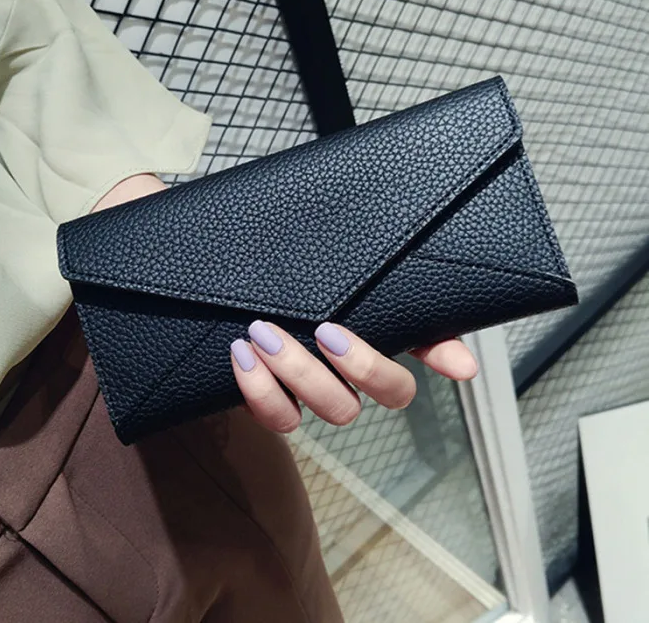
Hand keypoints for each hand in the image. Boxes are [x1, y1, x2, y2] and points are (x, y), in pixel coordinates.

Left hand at [230, 321, 477, 432]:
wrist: (264, 298)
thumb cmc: (328, 294)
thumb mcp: (374, 299)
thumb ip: (418, 324)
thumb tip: (466, 367)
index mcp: (366, 365)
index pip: (392, 390)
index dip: (379, 374)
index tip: (342, 341)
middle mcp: (338, 388)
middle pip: (345, 409)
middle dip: (318, 373)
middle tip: (305, 330)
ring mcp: (304, 399)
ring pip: (305, 415)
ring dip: (288, 377)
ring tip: (260, 335)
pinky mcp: (269, 401)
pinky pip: (271, 416)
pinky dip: (257, 390)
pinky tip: (243, 355)